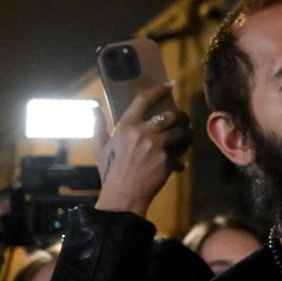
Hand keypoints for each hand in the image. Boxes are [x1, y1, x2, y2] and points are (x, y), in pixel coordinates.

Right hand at [93, 83, 191, 217]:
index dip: (160, 89)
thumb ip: (98, 126)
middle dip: (180, 116)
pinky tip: (180, 162)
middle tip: (182, 120)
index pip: (144, 99)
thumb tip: (94, 108)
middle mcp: (143, 132)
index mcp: (126, 125)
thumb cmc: (110, 171)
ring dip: (187, 133)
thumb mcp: (99, 147)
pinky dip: (183, 155)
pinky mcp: (167, 159)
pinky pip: (182, 151)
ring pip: (182, 131)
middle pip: (171, 115)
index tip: (172, 84)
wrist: (122, 196)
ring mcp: (157, 145)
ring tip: (186, 137)